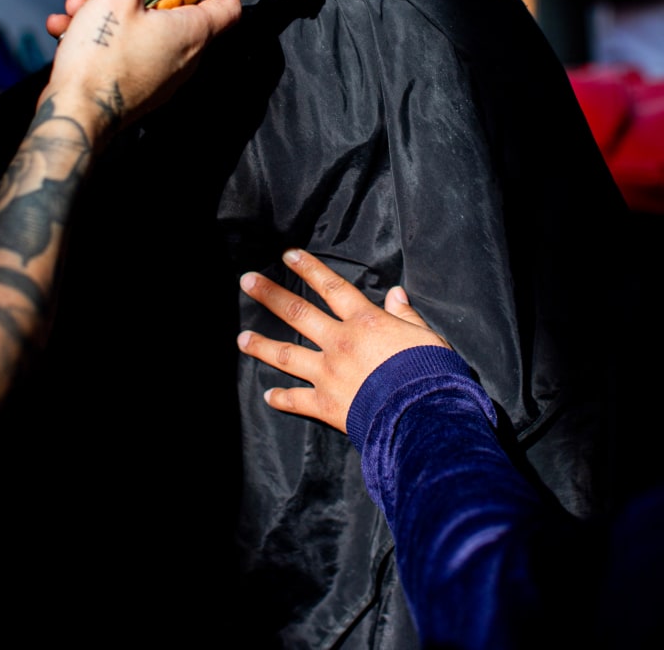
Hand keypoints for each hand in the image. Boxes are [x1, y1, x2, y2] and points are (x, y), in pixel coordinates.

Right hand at [38, 0, 240, 141]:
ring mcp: (163, 75)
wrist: (74, 117)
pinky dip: (105, 36)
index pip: (228, 3)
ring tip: (80, 7)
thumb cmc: (100, 60)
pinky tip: (69, 29)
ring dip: (113, 11)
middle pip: (177, 10)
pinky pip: (129, 51)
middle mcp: (185, 58)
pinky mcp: (140, 87)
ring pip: (145, 29)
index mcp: (191, 33)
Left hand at [237, 248, 450, 432]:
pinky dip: (282, 399)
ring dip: (263, 345)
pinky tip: (268, 396)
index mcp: (364, 322)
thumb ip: (406, 314)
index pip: (332, 288)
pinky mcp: (326, 405)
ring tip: (241, 338)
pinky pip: (298, 400)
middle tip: (247, 281)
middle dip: (271, 295)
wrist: (422, 416)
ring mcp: (328, 374)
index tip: (288, 255)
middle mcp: (339, 343)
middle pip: (299, 313)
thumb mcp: (426, 335)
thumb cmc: (430, 372)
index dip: (310, 269)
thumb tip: (396, 293)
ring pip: (287, 355)